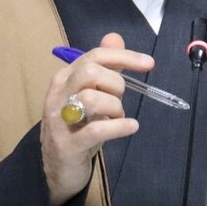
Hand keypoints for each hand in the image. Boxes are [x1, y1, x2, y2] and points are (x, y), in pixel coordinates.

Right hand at [40, 32, 152, 205]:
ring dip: (115, 107)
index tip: (149, 63)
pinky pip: (97, 129)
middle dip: (115, 83)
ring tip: (118, 117)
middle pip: (91, 72)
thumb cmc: (78, 127)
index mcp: (65, 78)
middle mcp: (58, 94)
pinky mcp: (67, 144)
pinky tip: (130, 127)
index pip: (94, 56)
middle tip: (120, 99)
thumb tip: (115, 37)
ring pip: (93, 98)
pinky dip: (119, 127)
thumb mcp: (91, 94)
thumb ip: (104, 67)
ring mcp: (59, 120)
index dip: (124, 56)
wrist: (58, 168)